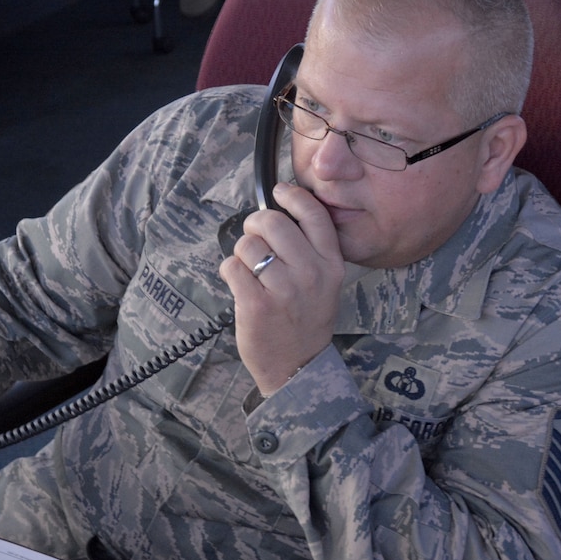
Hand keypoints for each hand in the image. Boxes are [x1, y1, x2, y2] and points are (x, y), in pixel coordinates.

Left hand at [217, 181, 343, 397]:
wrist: (297, 367)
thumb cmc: (305, 319)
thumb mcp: (324, 282)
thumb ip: (310, 248)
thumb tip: (278, 210)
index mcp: (331, 264)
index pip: (314, 214)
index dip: (292, 195)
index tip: (279, 192)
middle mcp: (311, 274)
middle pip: (272, 222)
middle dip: (254, 224)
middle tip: (253, 237)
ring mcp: (284, 290)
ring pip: (248, 244)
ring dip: (242, 253)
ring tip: (250, 271)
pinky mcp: (256, 305)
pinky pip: (231, 267)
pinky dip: (229, 271)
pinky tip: (240, 285)